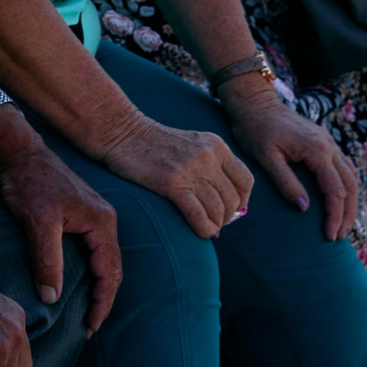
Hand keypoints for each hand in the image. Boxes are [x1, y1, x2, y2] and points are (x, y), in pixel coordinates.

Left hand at [0, 124, 121, 331]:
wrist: (17, 151)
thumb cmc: (28, 181)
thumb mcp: (37, 222)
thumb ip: (47, 260)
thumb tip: (52, 298)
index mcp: (102, 222)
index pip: (110, 272)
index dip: (101, 303)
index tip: (90, 327)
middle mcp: (104, 220)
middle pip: (111, 269)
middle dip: (102, 300)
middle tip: (88, 327)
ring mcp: (93, 217)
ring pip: (101, 260)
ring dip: (96, 286)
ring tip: (84, 313)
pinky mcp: (80, 215)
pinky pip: (91, 250)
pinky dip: (88, 271)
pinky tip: (76, 284)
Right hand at [97, 115, 253, 239]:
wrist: (121, 131)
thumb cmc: (153, 142)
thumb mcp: (192, 143)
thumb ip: (211, 162)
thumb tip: (226, 197)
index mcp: (216, 145)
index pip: (245, 180)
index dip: (243, 201)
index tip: (233, 210)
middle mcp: (208, 156)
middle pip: (232, 198)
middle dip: (228, 217)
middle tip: (217, 223)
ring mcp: (190, 169)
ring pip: (217, 208)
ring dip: (216, 224)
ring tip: (210, 230)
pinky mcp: (171, 183)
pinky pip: (197, 213)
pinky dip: (204, 228)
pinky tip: (204, 234)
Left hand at [218, 79, 357, 240]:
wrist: (255, 103)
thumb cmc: (254, 129)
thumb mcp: (265, 158)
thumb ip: (285, 182)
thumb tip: (303, 208)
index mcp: (317, 150)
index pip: (335, 190)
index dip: (334, 215)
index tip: (329, 235)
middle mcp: (329, 146)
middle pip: (349, 186)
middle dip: (346, 214)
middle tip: (338, 237)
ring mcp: (330, 143)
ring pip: (351, 177)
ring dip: (350, 203)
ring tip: (343, 225)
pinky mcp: (325, 143)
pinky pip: (344, 168)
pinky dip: (347, 187)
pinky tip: (342, 201)